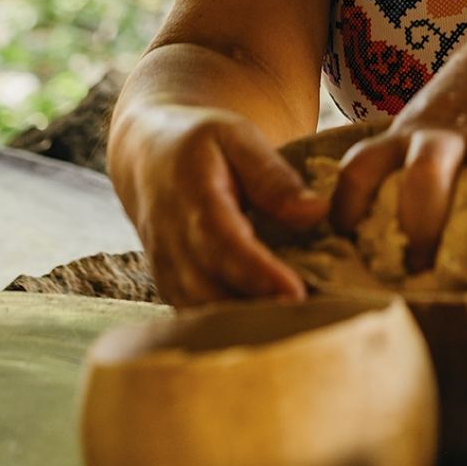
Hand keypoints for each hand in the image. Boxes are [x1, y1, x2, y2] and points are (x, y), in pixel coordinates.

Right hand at [115, 104, 328, 307]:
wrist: (148, 156)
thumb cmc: (202, 143)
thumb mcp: (239, 138)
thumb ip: (274, 177)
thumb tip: (317, 212)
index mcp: (192, 196)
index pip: (223, 243)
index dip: (258, 273)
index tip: (296, 293)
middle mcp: (171, 239)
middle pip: (210, 288)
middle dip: (257, 308)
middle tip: (309, 319)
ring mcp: (165, 267)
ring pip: (200, 310)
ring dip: (244, 323)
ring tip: (295, 328)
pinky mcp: (169, 285)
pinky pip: (194, 316)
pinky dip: (227, 327)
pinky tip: (267, 327)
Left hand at [331, 0, 466, 276]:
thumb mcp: (425, 130)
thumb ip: (405, 176)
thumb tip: (374, 251)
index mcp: (411, 132)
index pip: (364, 165)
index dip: (349, 206)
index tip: (350, 244)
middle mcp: (452, 135)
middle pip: (427, 176)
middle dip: (422, 229)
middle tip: (421, 272)